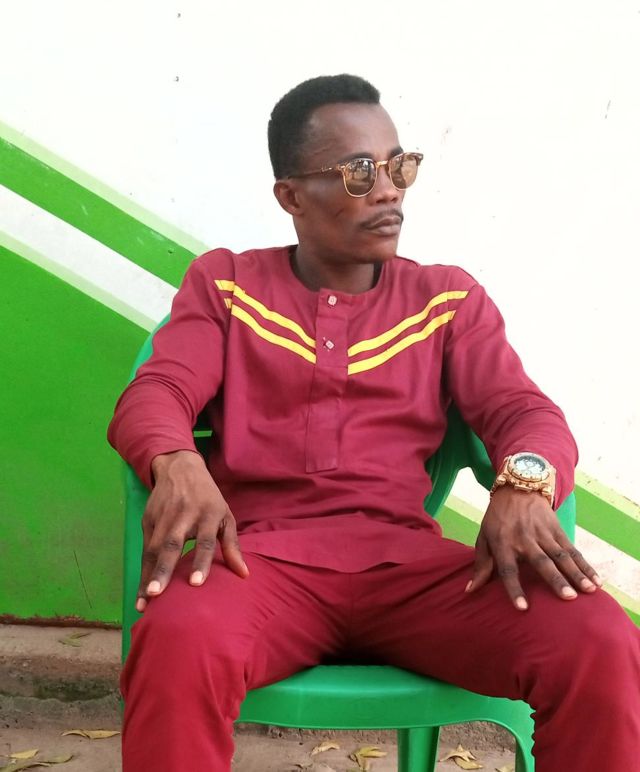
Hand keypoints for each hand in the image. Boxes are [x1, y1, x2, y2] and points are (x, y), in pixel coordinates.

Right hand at [136, 450, 247, 611]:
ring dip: (147, 575)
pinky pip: (144, 548)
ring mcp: (163, 516)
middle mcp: (184, 515)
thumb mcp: (225, 516)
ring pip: (153, 548)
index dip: (201, 562)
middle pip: (172, 544)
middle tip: (156, 594)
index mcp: (208, 514)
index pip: (205, 540)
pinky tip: (142, 591)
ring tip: (144, 602)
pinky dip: (142, 569)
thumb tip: (244, 575)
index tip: (196, 584)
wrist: (180, 468)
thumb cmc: (208, 498)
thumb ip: (232, 546)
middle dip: (163, 570)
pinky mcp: (147, 518)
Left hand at [466, 486, 601, 609]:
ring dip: (576, 573)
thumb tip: (469, 591)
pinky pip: (572, 549)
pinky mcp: (557, 529)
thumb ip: (481, 565)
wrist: (516, 488)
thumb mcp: (484, 537)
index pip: (508, 569)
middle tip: (568, 597)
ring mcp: (542, 533)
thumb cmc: (497, 518)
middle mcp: (524, 539)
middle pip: (541, 562)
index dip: (514, 588)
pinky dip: (584, 564)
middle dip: (555, 579)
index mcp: (503, 542)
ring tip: (588, 590)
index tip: (523, 608)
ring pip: (561, 556)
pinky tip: (596, 580)